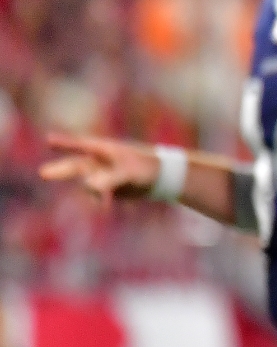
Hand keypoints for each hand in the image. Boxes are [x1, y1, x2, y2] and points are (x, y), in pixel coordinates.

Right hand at [40, 134, 159, 206]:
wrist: (163, 179)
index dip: (64, 143)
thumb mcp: (129, 173)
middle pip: (76, 165)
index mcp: (106, 150)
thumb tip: (87, 186)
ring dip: (95, 194)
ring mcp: (103, 175)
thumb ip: (108, 179)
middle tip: (43, 173)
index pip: (82, 145)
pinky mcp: (108, 188)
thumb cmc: (148, 168)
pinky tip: (108, 206)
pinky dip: (101, 201)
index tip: (49, 140)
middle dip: (61, 170)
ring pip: (88, 185)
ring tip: (108, 202)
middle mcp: (102, 161)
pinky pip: (98, 196)